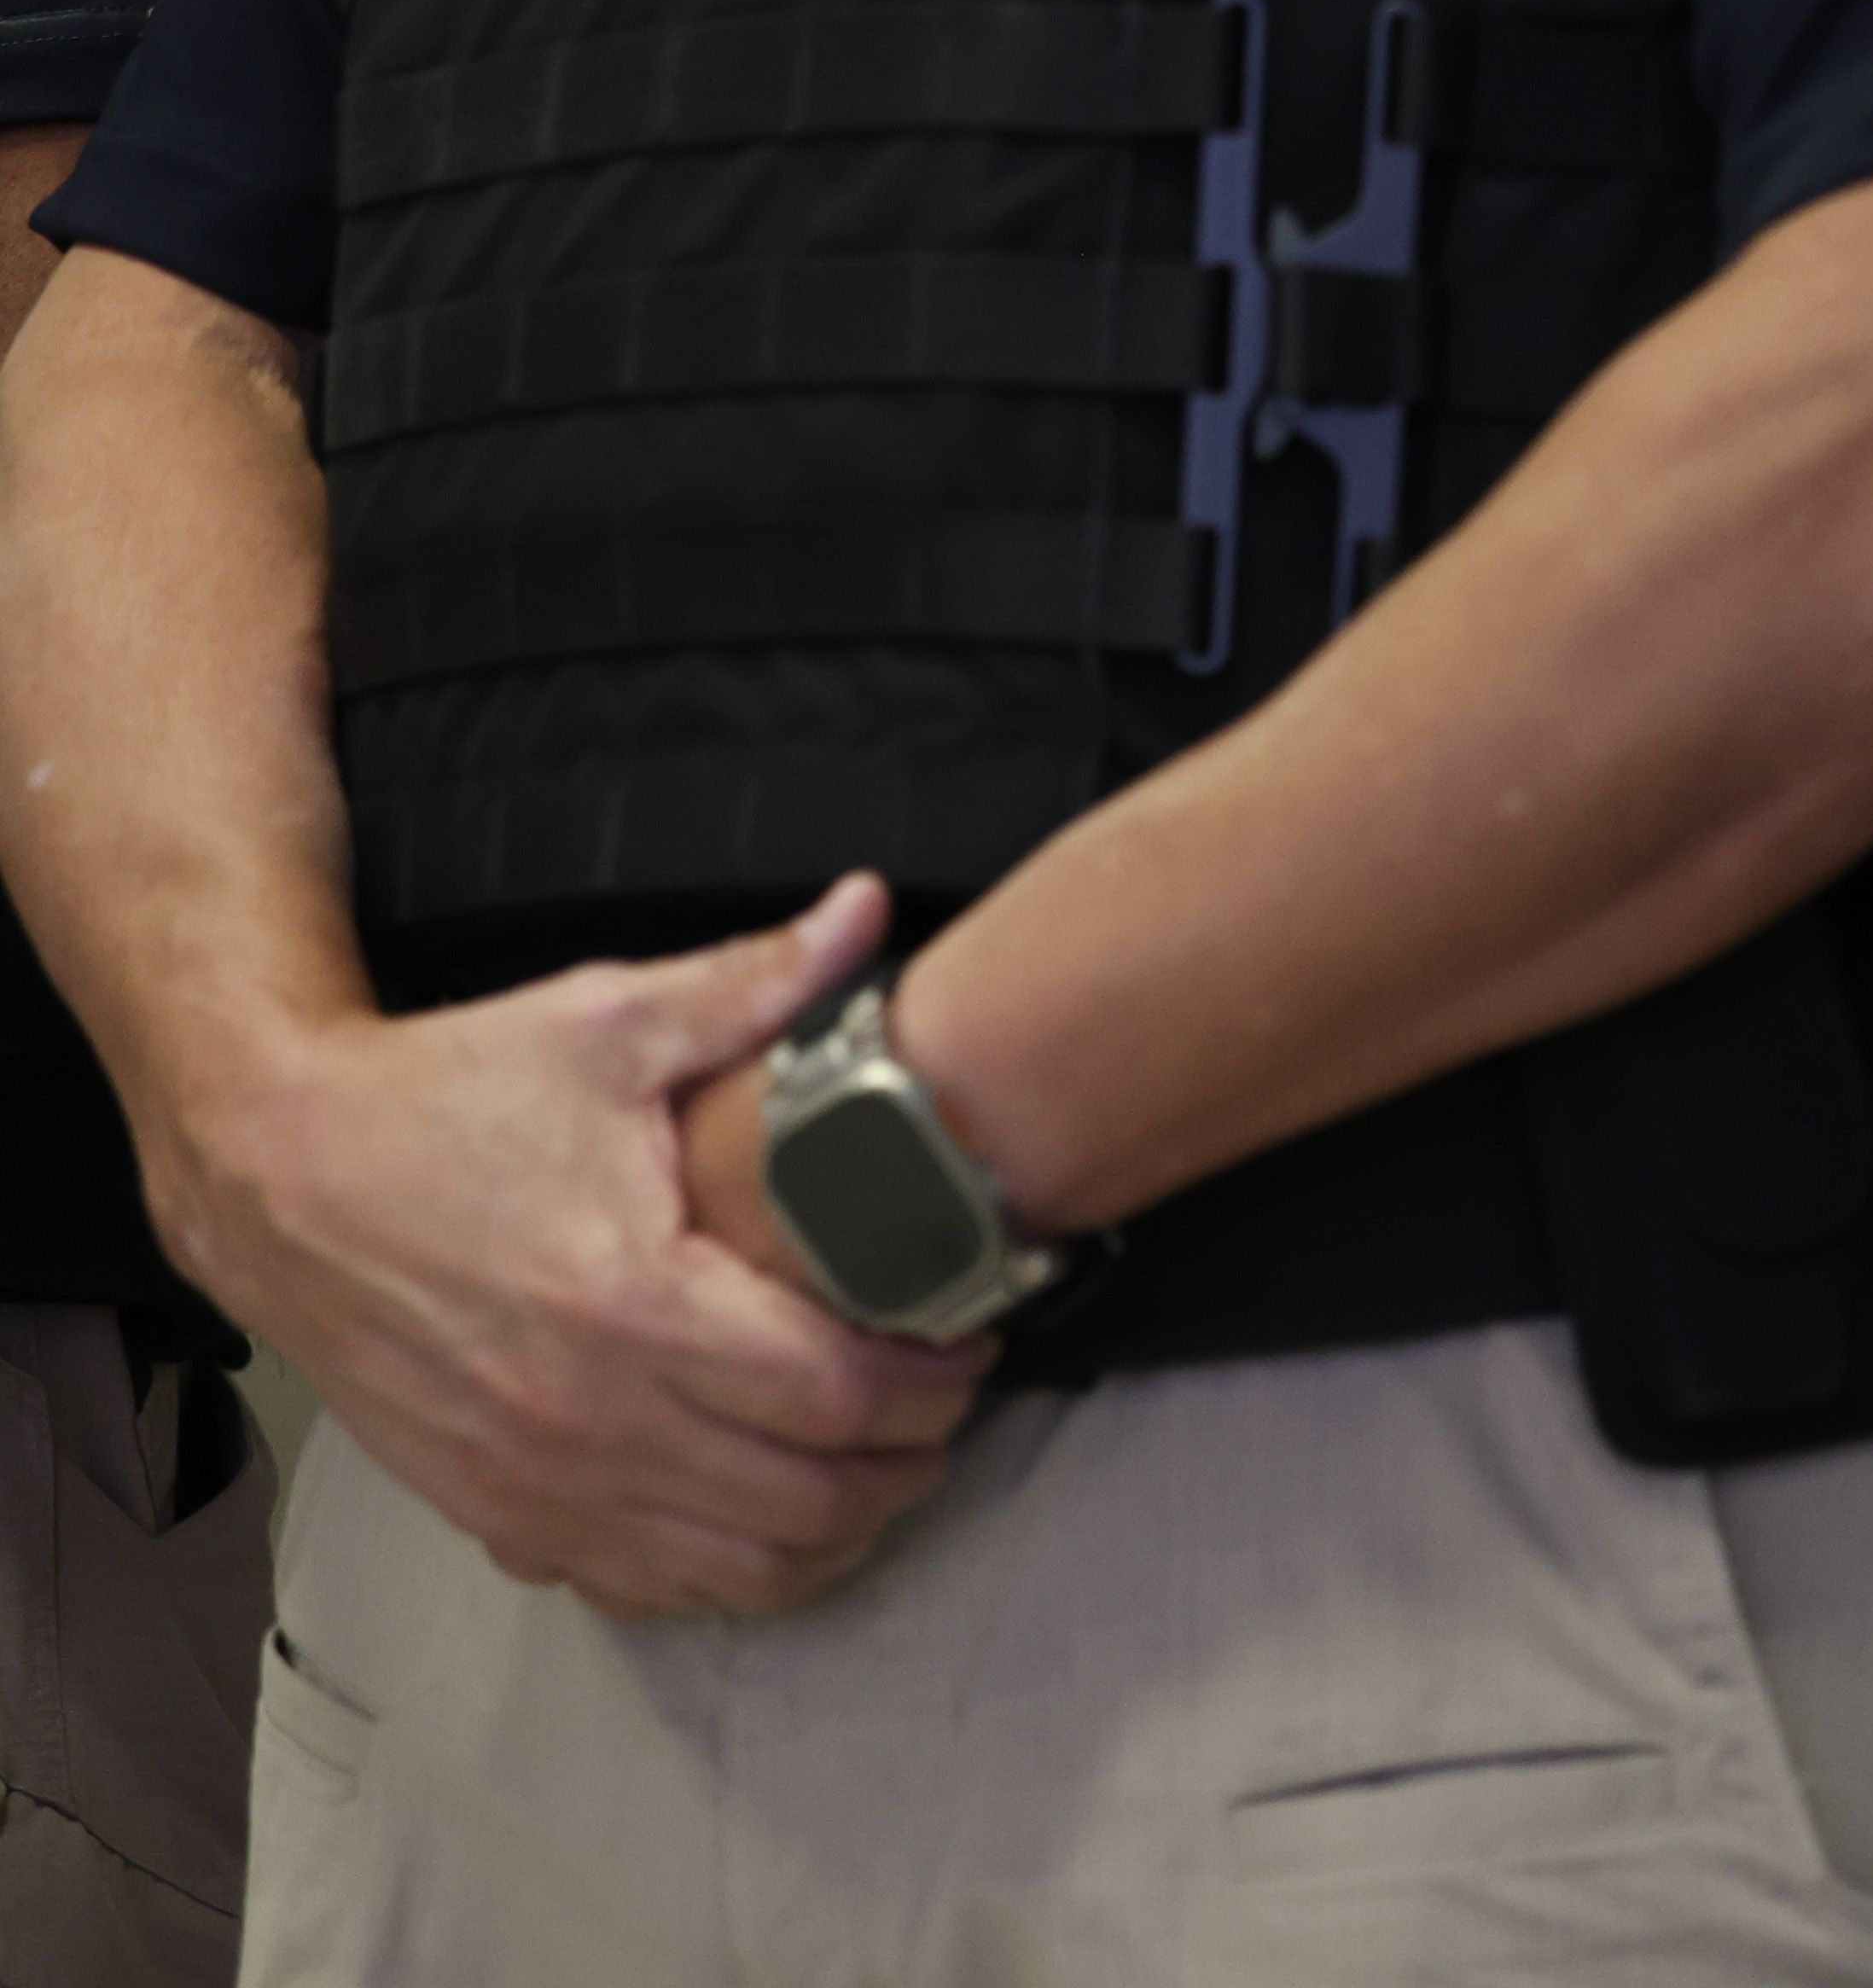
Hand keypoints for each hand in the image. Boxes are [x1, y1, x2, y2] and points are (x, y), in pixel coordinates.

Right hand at [151, 876, 990, 1620]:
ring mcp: (539, 1485)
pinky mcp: (500, 1517)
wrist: (275, 1178)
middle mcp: (588, 1418)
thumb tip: (866, 907)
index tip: (971, 1339)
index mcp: (630, 1304)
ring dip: (842, 1530)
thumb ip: (752, 982)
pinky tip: (779, 1514)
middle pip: (810, 1495)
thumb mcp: (603, 1024)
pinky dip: (737, 1573)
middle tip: (949, 1402)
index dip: (931, 1379)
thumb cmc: (440, 1098)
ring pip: (743, 1569)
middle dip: (910, 1459)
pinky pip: (652, 1590)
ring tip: (889, 1461)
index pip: (835, 1391)